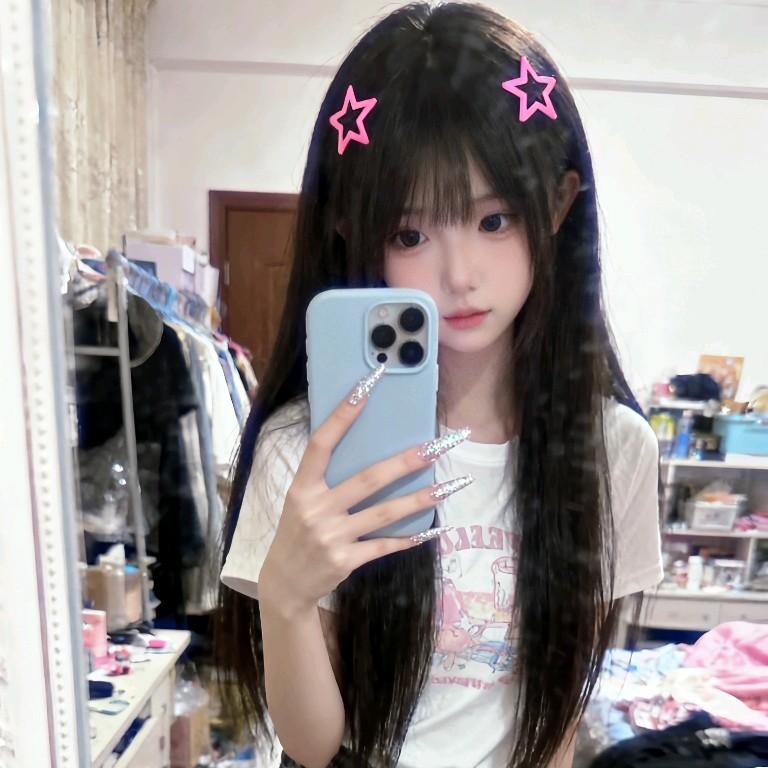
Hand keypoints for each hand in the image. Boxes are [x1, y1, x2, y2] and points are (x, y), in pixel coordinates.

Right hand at [259, 364, 471, 616]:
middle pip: (368, 479)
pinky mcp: (345, 560)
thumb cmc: (297, 532)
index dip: (342, 415)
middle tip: (439, 445)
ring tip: (452, 484)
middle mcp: (316, 509)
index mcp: (302, 488)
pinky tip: (434, 530)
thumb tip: (367, 448)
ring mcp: (331, 536)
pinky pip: (384, 545)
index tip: (366, 386)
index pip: (321, 444)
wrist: (284, 583)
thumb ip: (325, 479)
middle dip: (407, 461)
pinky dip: (410, 538)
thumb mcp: (300, 501)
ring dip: (422, 498)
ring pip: (385, 512)